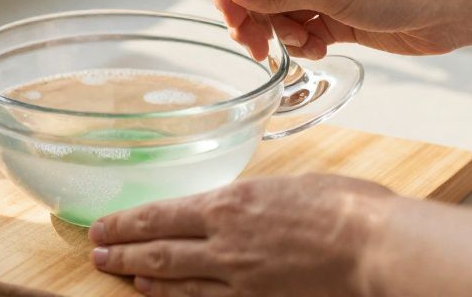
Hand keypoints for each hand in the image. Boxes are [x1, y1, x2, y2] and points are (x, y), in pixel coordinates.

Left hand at [89, 174, 393, 296]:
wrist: (374, 247)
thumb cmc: (344, 208)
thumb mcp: (289, 186)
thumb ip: (253, 200)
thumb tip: (237, 204)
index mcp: (229, 204)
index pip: (161, 215)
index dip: (126, 223)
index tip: (103, 225)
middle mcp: (224, 243)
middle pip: (158, 250)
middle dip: (122, 250)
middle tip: (97, 251)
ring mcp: (239, 278)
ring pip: (175, 280)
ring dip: (141, 277)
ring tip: (118, 273)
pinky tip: (157, 296)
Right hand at [211, 0, 468, 60]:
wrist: (449, 7)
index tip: (231, 21)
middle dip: (254, 20)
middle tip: (258, 47)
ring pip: (275, 14)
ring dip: (282, 35)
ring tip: (306, 44)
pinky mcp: (333, 14)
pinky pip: (299, 30)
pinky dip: (302, 44)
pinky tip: (320, 48)